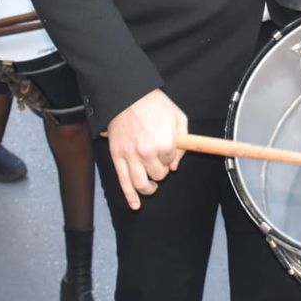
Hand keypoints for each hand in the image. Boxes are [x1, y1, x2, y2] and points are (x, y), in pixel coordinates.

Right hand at [106, 90, 187, 210]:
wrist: (127, 95)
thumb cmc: (154, 104)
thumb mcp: (178, 117)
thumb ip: (183, 142)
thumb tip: (175, 165)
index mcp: (165, 143)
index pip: (171, 163)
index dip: (170, 158)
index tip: (167, 150)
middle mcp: (148, 153)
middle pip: (158, 175)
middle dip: (160, 171)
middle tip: (158, 161)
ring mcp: (131, 156)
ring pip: (141, 184)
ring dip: (148, 189)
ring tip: (151, 187)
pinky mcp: (117, 156)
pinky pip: (123, 181)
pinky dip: (130, 196)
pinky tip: (135, 205)